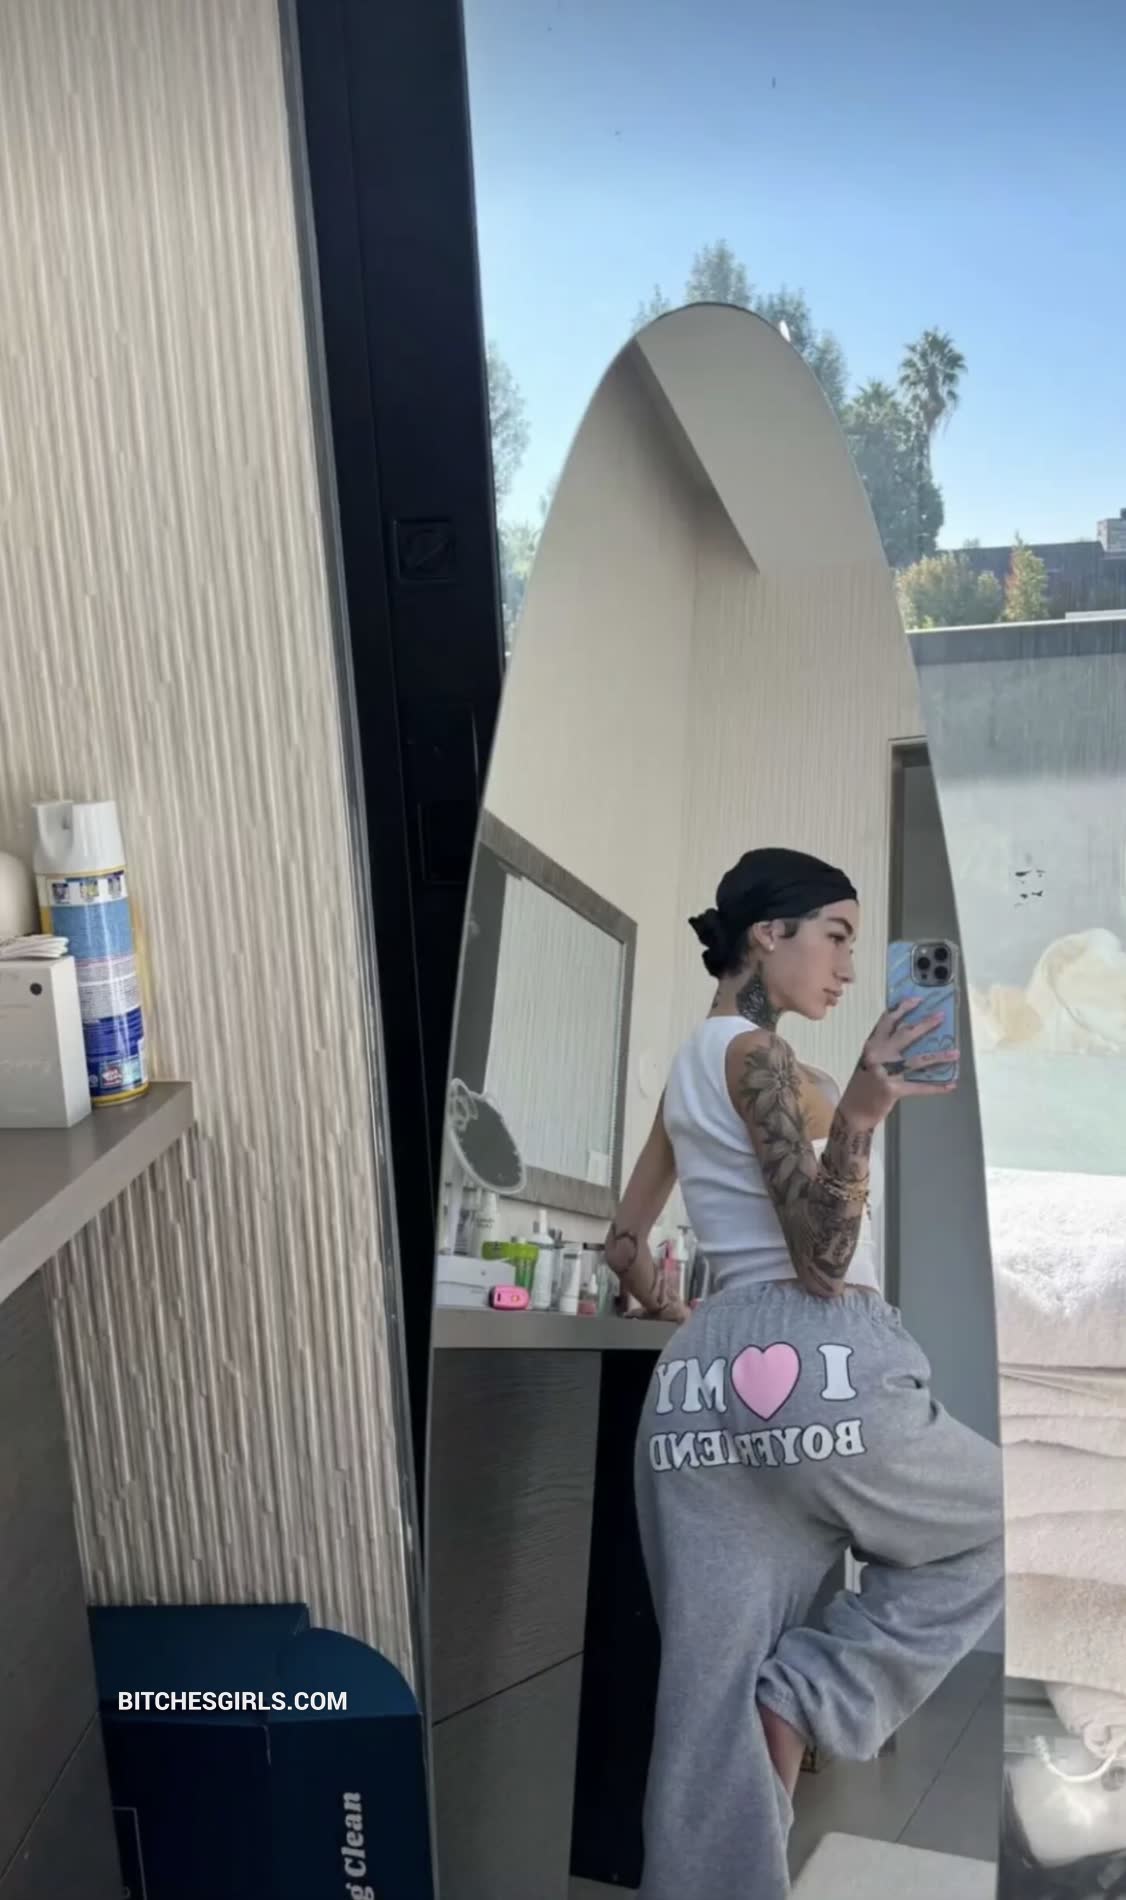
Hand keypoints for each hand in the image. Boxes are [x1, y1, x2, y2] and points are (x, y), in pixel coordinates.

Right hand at [841, 999, 958, 1128]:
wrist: (853, 1111)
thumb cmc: (864, 1084)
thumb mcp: (870, 1061)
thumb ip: (886, 1048)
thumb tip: (915, 1036)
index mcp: (872, 1045)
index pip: (887, 1021)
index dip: (903, 1008)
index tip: (918, 999)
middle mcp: (877, 1055)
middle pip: (905, 1035)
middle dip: (925, 1024)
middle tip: (941, 1016)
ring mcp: (885, 1072)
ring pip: (917, 1061)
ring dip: (938, 1056)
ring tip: (956, 1053)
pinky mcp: (892, 1090)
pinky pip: (918, 1087)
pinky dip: (935, 1087)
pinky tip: (950, 1085)